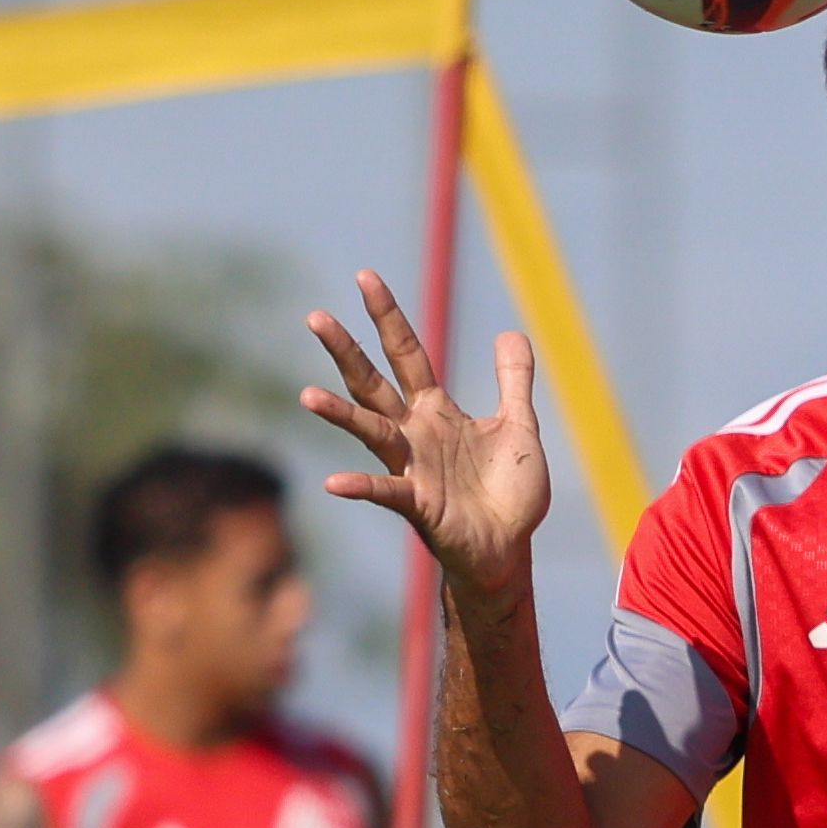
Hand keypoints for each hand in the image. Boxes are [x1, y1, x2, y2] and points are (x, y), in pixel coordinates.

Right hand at [300, 269, 548, 606]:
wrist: (509, 550)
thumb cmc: (510, 494)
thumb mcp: (520, 427)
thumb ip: (514, 381)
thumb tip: (511, 332)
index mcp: (437, 411)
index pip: (407, 353)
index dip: (388, 316)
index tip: (365, 277)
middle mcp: (415, 434)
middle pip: (373, 383)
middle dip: (346, 351)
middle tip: (315, 317)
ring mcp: (411, 468)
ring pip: (369, 432)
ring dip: (339, 414)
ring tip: (307, 396)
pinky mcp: (417, 504)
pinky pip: (385, 491)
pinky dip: (361, 487)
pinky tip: (335, 483)